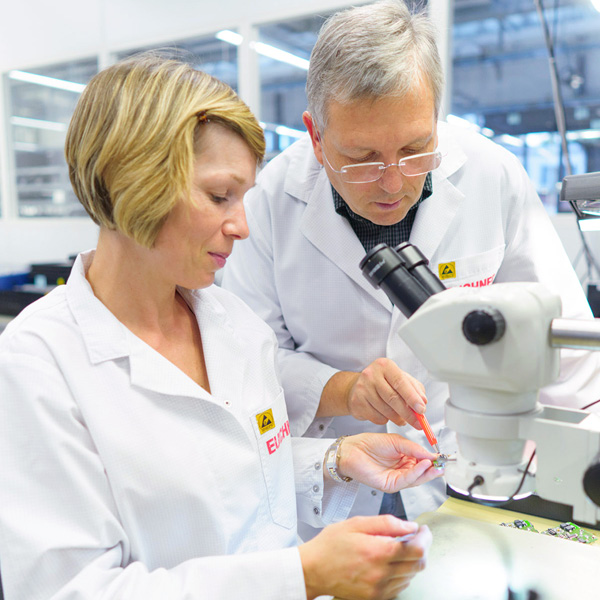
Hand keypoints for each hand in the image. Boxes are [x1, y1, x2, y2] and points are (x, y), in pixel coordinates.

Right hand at [298, 515, 430, 599]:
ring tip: (399, 549)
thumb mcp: (356, 523)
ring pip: (410, 576)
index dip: (425, 538)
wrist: (313, 569)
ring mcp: (379, 589)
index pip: (417, 549)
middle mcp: (381, 574)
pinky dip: (401, 574)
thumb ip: (386, 523)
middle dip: (422, 548)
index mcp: (378, 551)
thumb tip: (409, 526)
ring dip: (411, 561)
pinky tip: (391, 563)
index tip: (423, 530)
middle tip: (416, 537)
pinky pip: (399, 587)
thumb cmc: (331, 544)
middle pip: (419, 565)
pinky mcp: (375, 597)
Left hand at [335, 432, 442, 492]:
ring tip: (433, 463)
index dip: (433, 460)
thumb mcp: (397, 441)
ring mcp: (397, 479)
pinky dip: (416, 473)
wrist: (353, 449)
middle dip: (433, 468)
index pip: (423, 462)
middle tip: (442, 463)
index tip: (442, 457)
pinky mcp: (390, 485)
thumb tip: (431, 454)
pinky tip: (422, 465)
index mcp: (405, 458)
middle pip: (422, 473)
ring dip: (427, 472)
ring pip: (416, 479)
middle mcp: (402, 470)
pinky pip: (406, 480)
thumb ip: (414, 448)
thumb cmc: (370, 443)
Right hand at [346, 358, 426, 428]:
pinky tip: (385, 414)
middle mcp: (371, 375)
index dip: (412, 397)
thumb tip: (423, 402)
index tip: (422, 409)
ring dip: (398, 419)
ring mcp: (362, 388)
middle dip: (408, 413)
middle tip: (418, 422)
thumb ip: (414, 389)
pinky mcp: (356, 402)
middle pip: (393, 398)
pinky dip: (386, 420)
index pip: (400, 382)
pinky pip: (377, 418)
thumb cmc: (383, 382)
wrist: (358, 386)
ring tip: (402, 419)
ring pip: (386, 411)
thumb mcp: (400, 379)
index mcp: (385, 365)